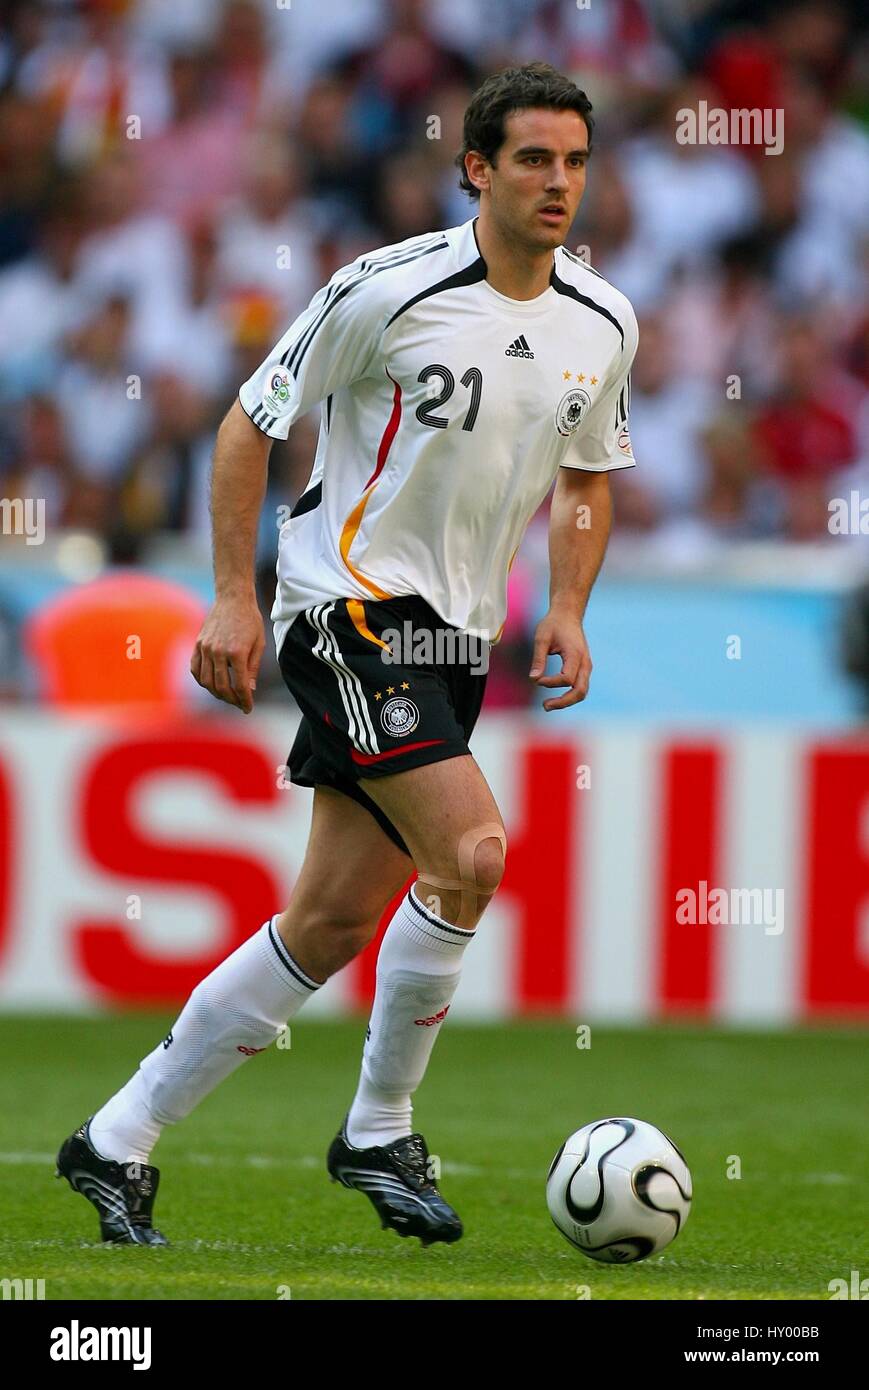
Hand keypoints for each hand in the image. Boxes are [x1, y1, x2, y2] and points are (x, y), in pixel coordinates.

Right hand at [190, 595, 264, 713]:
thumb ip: (253, 668)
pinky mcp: (198, 644)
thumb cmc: (250, 620)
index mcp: (237, 653)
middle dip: (231, 700)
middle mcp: (219, 652)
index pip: (240, 686)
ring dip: (216, 693)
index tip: (248, 708)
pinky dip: (201, 680)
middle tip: (238, 703)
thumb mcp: (259, 644)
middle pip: (221, 687)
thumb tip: (249, 690)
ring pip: (206, 681)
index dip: (245, 701)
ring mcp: (206, 648)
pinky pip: (195, 669)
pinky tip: (210, 684)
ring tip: (226, 696)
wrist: (233, 598)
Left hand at [528, 607, 591, 710]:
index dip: (551, 682)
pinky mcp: (583, 668)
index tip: (537, 679)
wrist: (568, 615)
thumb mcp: (542, 638)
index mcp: (575, 654)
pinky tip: (554, 698)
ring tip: (547, 705)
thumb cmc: (553, 624)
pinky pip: (580, 687)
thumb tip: (533, 679)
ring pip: (582, 692)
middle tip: (545, 706)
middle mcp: (585, 662)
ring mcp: (586, 666)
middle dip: (563, 702)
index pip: (566, 678)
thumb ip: (538, 658)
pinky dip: (569, 695)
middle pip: (580, 691)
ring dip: (566, 701)